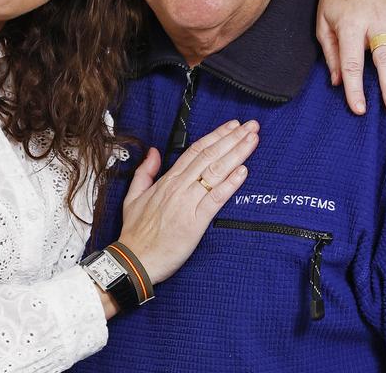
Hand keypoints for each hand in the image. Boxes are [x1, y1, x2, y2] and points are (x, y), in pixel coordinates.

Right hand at [117, 120, 257, 283]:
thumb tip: (154, 152)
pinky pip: (215, 199)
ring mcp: (187, 203)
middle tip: (251, 126)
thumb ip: (145, 172)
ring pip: (215, 172)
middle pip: (209, 156)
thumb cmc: (136, 233)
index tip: (232, 126)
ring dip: (236, 154)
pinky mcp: (195, 222)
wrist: (134, 260)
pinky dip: (230, 184)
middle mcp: (179, 187)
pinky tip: (243, 171)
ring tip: (252, 140)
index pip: (196, 151)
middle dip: (232, 139)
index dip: (216, 136)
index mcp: (167, 181)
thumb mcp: (133, 196)